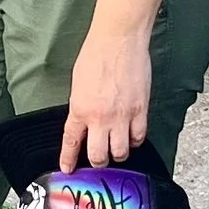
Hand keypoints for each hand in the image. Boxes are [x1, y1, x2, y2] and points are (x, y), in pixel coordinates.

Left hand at [59, 26, 152, 170]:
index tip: (68, 168)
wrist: (118, 39)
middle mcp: (100, 118)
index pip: (71, 143)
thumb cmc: (96, 54)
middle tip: (98, 158)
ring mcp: (122, 116)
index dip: (69, 160)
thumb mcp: (77, 82)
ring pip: (121, 152)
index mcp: (80, 109)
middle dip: (97, 161)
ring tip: (116, 147)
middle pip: (99, 156)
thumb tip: (83, 120)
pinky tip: (132, 135)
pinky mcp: (140, 110)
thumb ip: (80, 105)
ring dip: (118, 153)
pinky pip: (139, 137)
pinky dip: (135, 140)